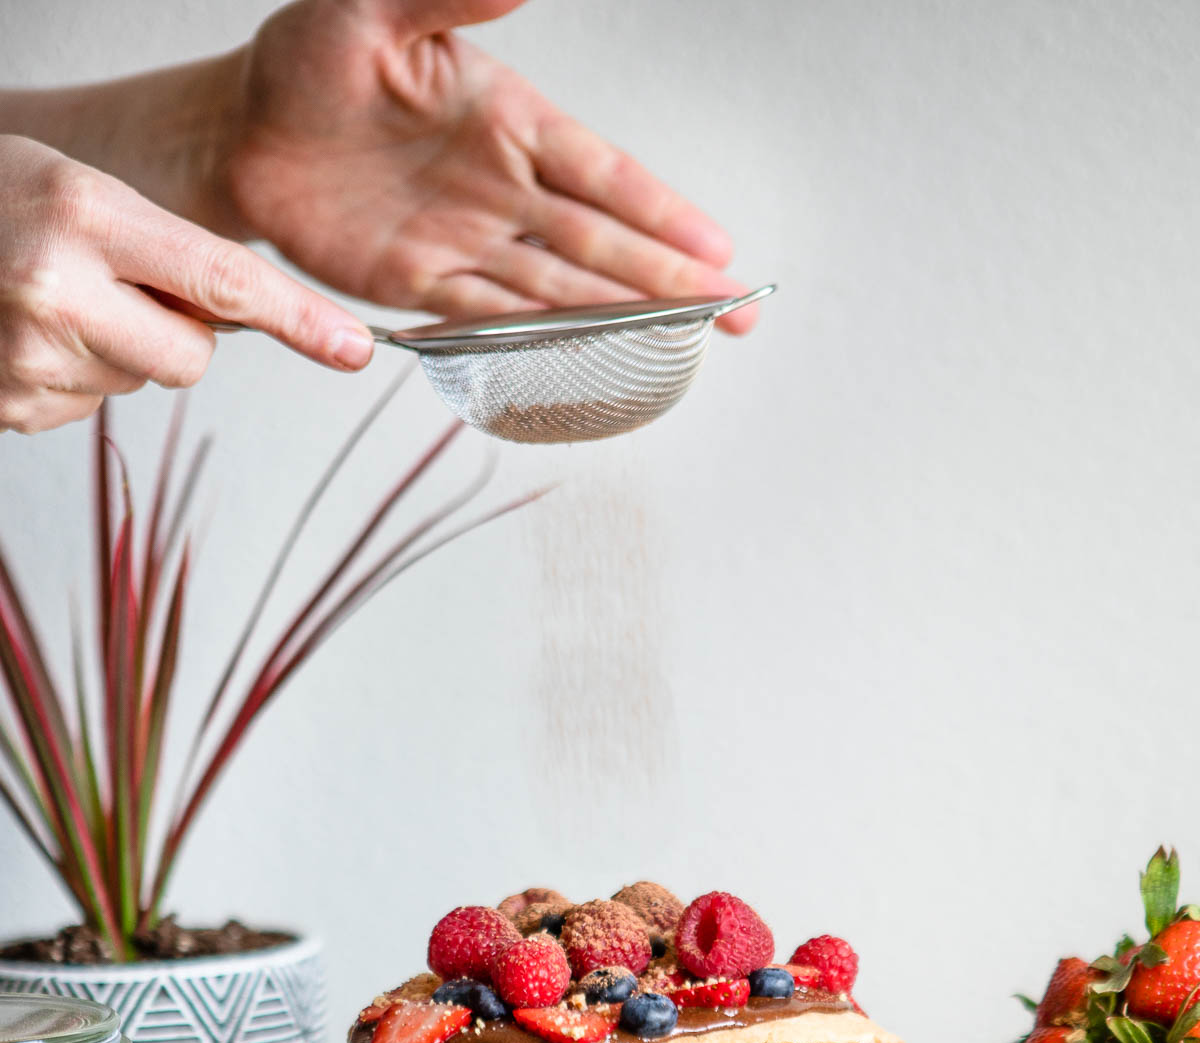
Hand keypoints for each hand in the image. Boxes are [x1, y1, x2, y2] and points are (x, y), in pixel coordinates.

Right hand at [0, 136, 372, 434]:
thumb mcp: (78, 191)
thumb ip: (162, 249)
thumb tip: (248, 316)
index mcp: (84, 214)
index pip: (224, 282)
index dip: (299, 320)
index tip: (354, 349)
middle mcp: (57, 289)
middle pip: (192, 357)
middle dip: (176, 331)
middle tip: (115, 287)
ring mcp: (31, 358)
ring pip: (141, 383)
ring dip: (116, 349)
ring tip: (52, 301)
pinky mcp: (15, 408)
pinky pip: (91, 405)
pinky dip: (73, 375)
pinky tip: (26, 333)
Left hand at [216, 0, 751, 329]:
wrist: (242, 129)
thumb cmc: (310, 57)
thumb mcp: (376, 10)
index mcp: (506, 120)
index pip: (602, 174)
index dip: (660, 214)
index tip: (717, 250)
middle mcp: (499, 190)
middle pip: (601, 247)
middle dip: (670, 284)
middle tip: (734, 318)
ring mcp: (465, 243)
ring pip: (559, 292)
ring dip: (621, 322)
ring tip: (685, 347)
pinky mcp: (419, 286)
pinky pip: (488, 321)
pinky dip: (537, 343)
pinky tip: (587, 362)